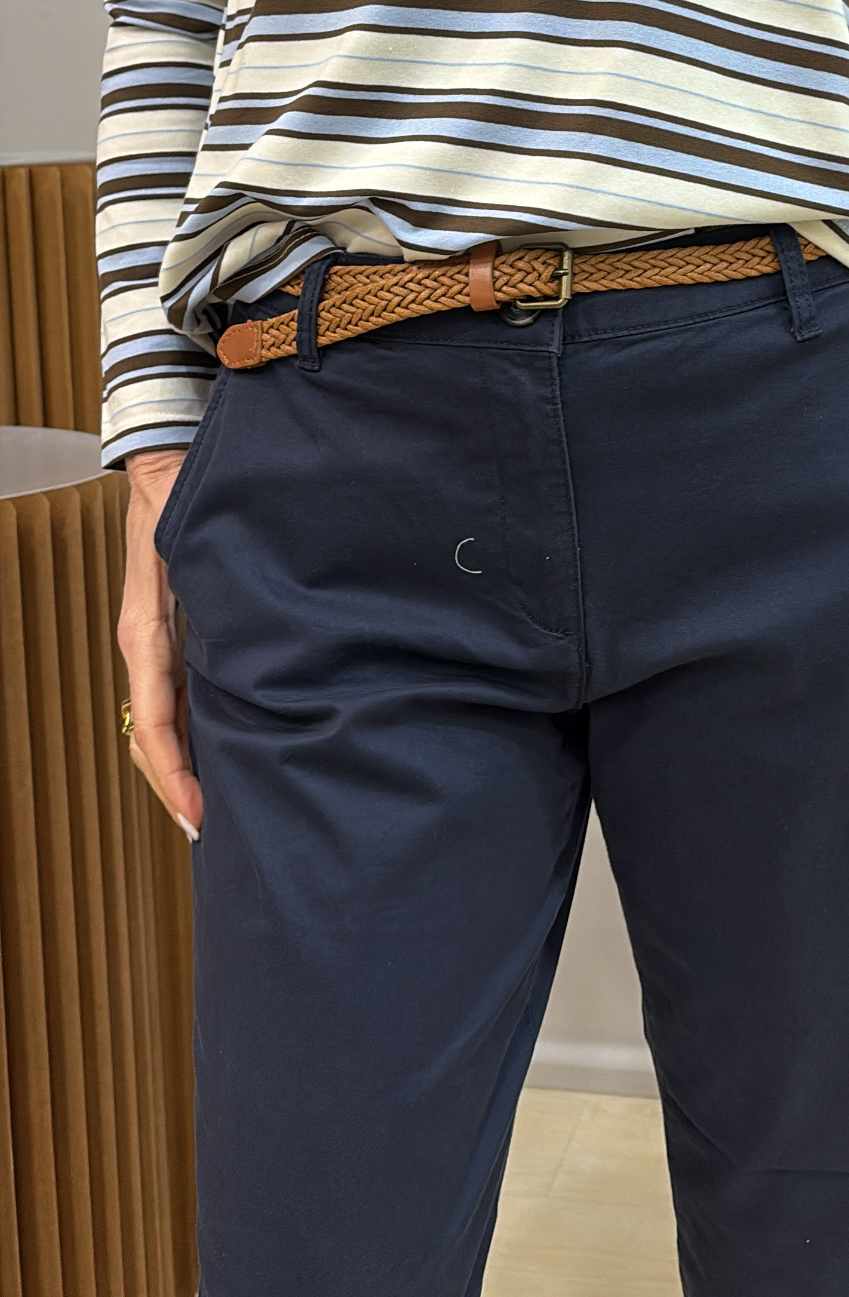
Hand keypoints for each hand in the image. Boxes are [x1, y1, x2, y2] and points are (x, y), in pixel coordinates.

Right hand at [118, 448, 201, 841]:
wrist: (167, 464)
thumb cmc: (188, 499)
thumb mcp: (201, 551)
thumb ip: (221, 603)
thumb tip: (255, 659)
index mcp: (145, 635)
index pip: (153, 725)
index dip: (175, 776)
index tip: (197, 818)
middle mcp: (144, 648)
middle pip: (151, 739)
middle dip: (176, 789)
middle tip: (212, 833)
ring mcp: (155, 646)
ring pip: (160, 725)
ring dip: (183, 767)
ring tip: (217, 809)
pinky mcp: (170, 638)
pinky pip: (174, 700)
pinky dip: (190, 736)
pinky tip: (219, 755)